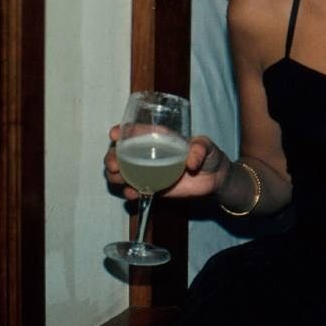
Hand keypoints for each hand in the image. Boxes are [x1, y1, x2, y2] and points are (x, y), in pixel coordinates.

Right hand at [105, 125, 230, 200]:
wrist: (215, 179)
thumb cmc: (210, 156)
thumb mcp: (207, 147)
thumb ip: (200, 150)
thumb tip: (190, 163)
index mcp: (158, 138)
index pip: (134, 132)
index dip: (121, 131)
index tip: (114, 134)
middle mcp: (148, 153)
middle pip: (120, 154)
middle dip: (110, 158)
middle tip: (114, 165)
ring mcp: (147, 171)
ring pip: (121, 172)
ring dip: (114, 176)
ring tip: (120, 179)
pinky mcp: (152, 187)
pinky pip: (133, 190)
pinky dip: (128, 192)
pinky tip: (133, 193)